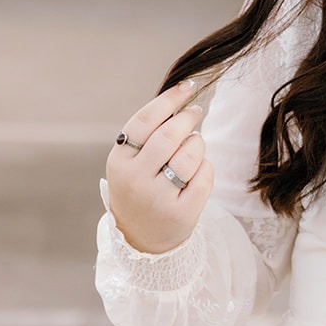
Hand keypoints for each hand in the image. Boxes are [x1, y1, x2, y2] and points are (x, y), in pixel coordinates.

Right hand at [105, 79, 213, 253]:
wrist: (141, 239)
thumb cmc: (140, 188)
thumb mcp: (131, 162)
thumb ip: (149, 134)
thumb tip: (180, 96)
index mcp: (120, 160)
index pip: (145, 120)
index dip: (169, 99)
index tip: (188, 86)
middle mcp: (135, 179)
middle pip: (170, 134)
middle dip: (189, 117)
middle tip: (196, 111)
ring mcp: (158, 198)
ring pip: (191, 153)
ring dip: (198, 143)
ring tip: (193, 145)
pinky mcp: (181, 213)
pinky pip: (204, 176)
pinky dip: (205, 167)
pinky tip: (198, 171)